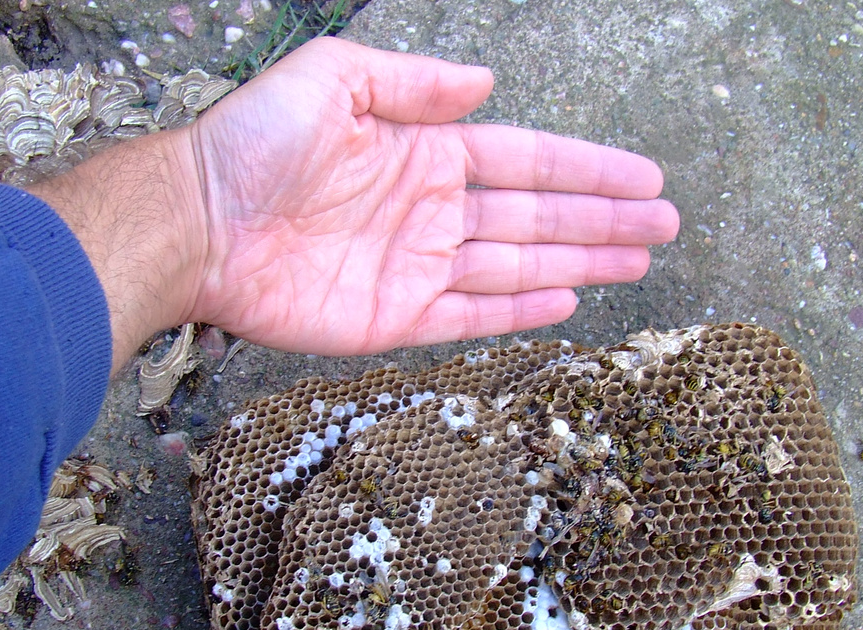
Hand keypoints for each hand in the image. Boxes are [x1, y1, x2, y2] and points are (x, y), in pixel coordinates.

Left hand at [180, 37, 677, 354]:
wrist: (197, 222)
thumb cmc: (255, 144)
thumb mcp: (334, 78)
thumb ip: (413, 83)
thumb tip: (485, 83)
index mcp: (425, 152)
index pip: (526, 160)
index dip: (587, 169)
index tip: (644, 176)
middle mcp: (431, 210)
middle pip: (536, 217)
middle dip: (602, 220)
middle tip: (665, 226)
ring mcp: (416, 267)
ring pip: (517, 266)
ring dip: (580, 263)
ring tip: (639, 262)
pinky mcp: (393, 318)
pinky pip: (471, 315)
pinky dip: (520, 312)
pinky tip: (568, 301)